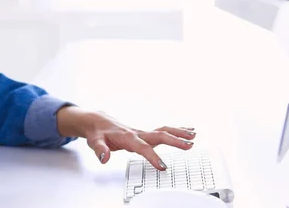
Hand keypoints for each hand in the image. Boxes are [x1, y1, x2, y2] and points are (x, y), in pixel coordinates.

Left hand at [57, 107, 195, 170]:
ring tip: (194, 135)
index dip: (153, 157)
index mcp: (127, 137)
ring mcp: (142, 132)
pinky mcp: (144, 133)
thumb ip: (100, 150)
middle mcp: (137, 133)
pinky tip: (187, 131)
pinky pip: (162, 131)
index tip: (163, 166)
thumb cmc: (97, 132)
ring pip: (163, 131)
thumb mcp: (94, 141)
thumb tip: (104, 158)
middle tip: (189, 145)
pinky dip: (175, 130)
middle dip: (175, 141)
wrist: (97, 121)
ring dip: (179, 133)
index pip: (142, 148)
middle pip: (159, 135)